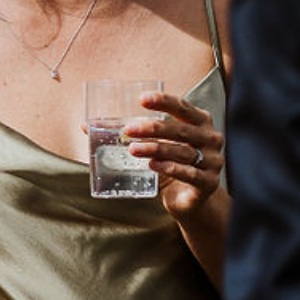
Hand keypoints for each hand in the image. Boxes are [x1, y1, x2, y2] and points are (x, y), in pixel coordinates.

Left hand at [125, 91, 224, 219]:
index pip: (183, 107)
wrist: (190, 200)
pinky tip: (153, 165)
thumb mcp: (154, 146)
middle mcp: (211, 138)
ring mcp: (213, 161)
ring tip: (133, 149)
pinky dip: (171, 168)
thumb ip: (128, 133)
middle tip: (128, 130)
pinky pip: (190, 174)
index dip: (164, 101)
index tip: (142, 99)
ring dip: (156, 148)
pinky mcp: (209, 183)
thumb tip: (86, 125)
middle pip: (180, 129)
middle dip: (153, 128)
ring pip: (182, 151)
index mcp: (201, 122)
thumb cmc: (171, 165)